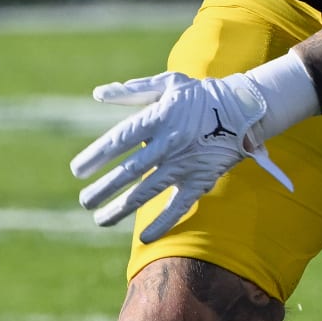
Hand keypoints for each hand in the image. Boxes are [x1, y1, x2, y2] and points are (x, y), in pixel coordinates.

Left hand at [69, 71, 294, 243]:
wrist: (244, 109)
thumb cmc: (198, 95)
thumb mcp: (167, 83)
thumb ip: (132, 91)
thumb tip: (98, 94)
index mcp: (158, 117)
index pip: (120, 139)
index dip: (96, 155)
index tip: (77, 170)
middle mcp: (168, 143)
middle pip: (129, 171)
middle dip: (104, 188)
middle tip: (84, 201)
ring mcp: (185, 164)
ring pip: (148, 191)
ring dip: (122, 207)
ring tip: (100, 219)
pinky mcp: (200, 180)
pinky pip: (179, 205)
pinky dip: (163, 222)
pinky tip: (144, 237)